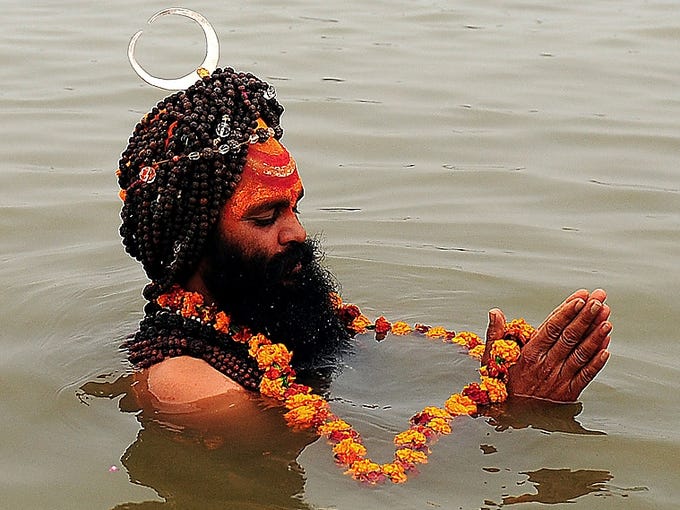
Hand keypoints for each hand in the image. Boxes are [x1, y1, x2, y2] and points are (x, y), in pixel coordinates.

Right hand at [483, 289, 611, 402]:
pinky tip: (607, 348)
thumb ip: (496, 333)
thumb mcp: (492, 357)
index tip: (580, 297)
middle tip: (599, 298)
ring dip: (595, 335)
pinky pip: (586, 375)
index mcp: (528, 354)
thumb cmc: (501, 382)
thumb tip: (495, 311)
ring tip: (607, 318)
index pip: (551, 328)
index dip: (567, 311)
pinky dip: (597, 362)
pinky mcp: (568, 393)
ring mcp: (559, 379)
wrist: (509, 415)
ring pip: (581, 353)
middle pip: (570, 336)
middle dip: (586, 315)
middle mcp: (545, 365)